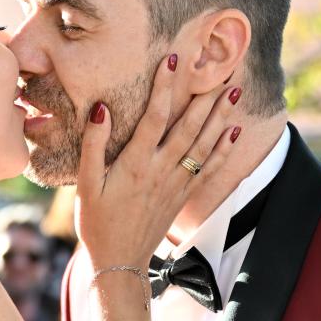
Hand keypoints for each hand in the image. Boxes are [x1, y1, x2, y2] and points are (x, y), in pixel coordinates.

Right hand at [76, 56, 241, 270]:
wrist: (119, 261)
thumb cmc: (97, 223)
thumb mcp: (85, 185)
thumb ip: (93, 145)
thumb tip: (101, 108)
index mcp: (134, 164)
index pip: (154, 117)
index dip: (164, 87)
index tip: (172, 59)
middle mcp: (161, 170)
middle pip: (189, 126)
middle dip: (205, 96)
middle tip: (222, 68)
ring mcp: (176, 183)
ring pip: (204, 144)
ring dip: (221, 116)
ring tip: (234, 90)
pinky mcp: (183, 196)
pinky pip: (209, 168)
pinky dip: (224, 148)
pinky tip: (234, 131)